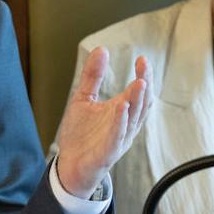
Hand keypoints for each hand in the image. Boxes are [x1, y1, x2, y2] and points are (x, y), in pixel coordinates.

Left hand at [55, 48, 151, 198]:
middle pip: (141, 104)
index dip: (143, 75)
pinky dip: (120, 122)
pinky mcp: (108, 152)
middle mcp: (125, 125)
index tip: (141, 59)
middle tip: (144, 68)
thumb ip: (92, 76)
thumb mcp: (83, 99)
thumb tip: (102, 49)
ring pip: (133, 120)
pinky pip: (117, 137)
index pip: (139, 92)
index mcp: (122, 111)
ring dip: (136, 101)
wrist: (69, 165)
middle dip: (144, 86)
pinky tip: (121, 108)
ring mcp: (118, 139)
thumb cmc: (80, 134)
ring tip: (139, 83)